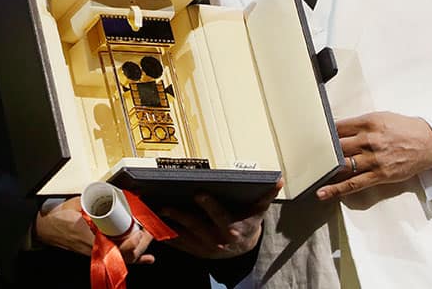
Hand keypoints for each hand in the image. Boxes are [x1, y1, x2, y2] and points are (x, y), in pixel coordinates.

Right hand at [33, 197, 154, 264]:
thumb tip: (109, 192)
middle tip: (149, 230)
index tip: (142, 230)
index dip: (134, 241)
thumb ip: (92, 199)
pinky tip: (146, 258)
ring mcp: (95, 253)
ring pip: (124, 259)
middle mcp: (95, 250)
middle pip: (126, 256)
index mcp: (91, 239)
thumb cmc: (57, 218)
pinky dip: (134, 259)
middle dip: (142, 244)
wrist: (44, 227)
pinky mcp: (95, 252)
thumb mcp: (76, 203)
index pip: (119, 248)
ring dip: (139, 250)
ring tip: (148, 239)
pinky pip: (117, 258)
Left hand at [160, 179, 281, 258]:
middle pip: (196, 226)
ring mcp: (204, 247)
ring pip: (183, 236)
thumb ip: (266, 196)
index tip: (198, 193)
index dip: (209, 205)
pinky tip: (154, 226)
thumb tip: (277, 180)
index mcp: (231, 228)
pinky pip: (178, 244)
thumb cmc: (248, 224)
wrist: (243, 247)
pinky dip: (166, 235)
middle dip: (180, 216)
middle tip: (165, 206)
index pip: (219, 215)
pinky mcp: (195, 251)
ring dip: (168, 226)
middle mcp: (216, 240)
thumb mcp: (258, 211)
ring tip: (153, 214)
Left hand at [316, 111, 431, 200]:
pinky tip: (324, 193)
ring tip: (308, 175)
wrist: (429, 142)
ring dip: (324, 170)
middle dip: (319, 151)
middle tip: (303, 155)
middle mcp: (368, 140)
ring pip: (342, 165)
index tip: (309, 137)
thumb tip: (336, 129)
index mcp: (367, 122)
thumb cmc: (404, 129)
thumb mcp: (380, 117)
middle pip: (336, 146)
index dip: (321, 133)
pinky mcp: (379, 175)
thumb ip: (358, 123)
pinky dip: (337, 189)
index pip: (337, 127)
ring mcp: (373, 159)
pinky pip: (354, 183)